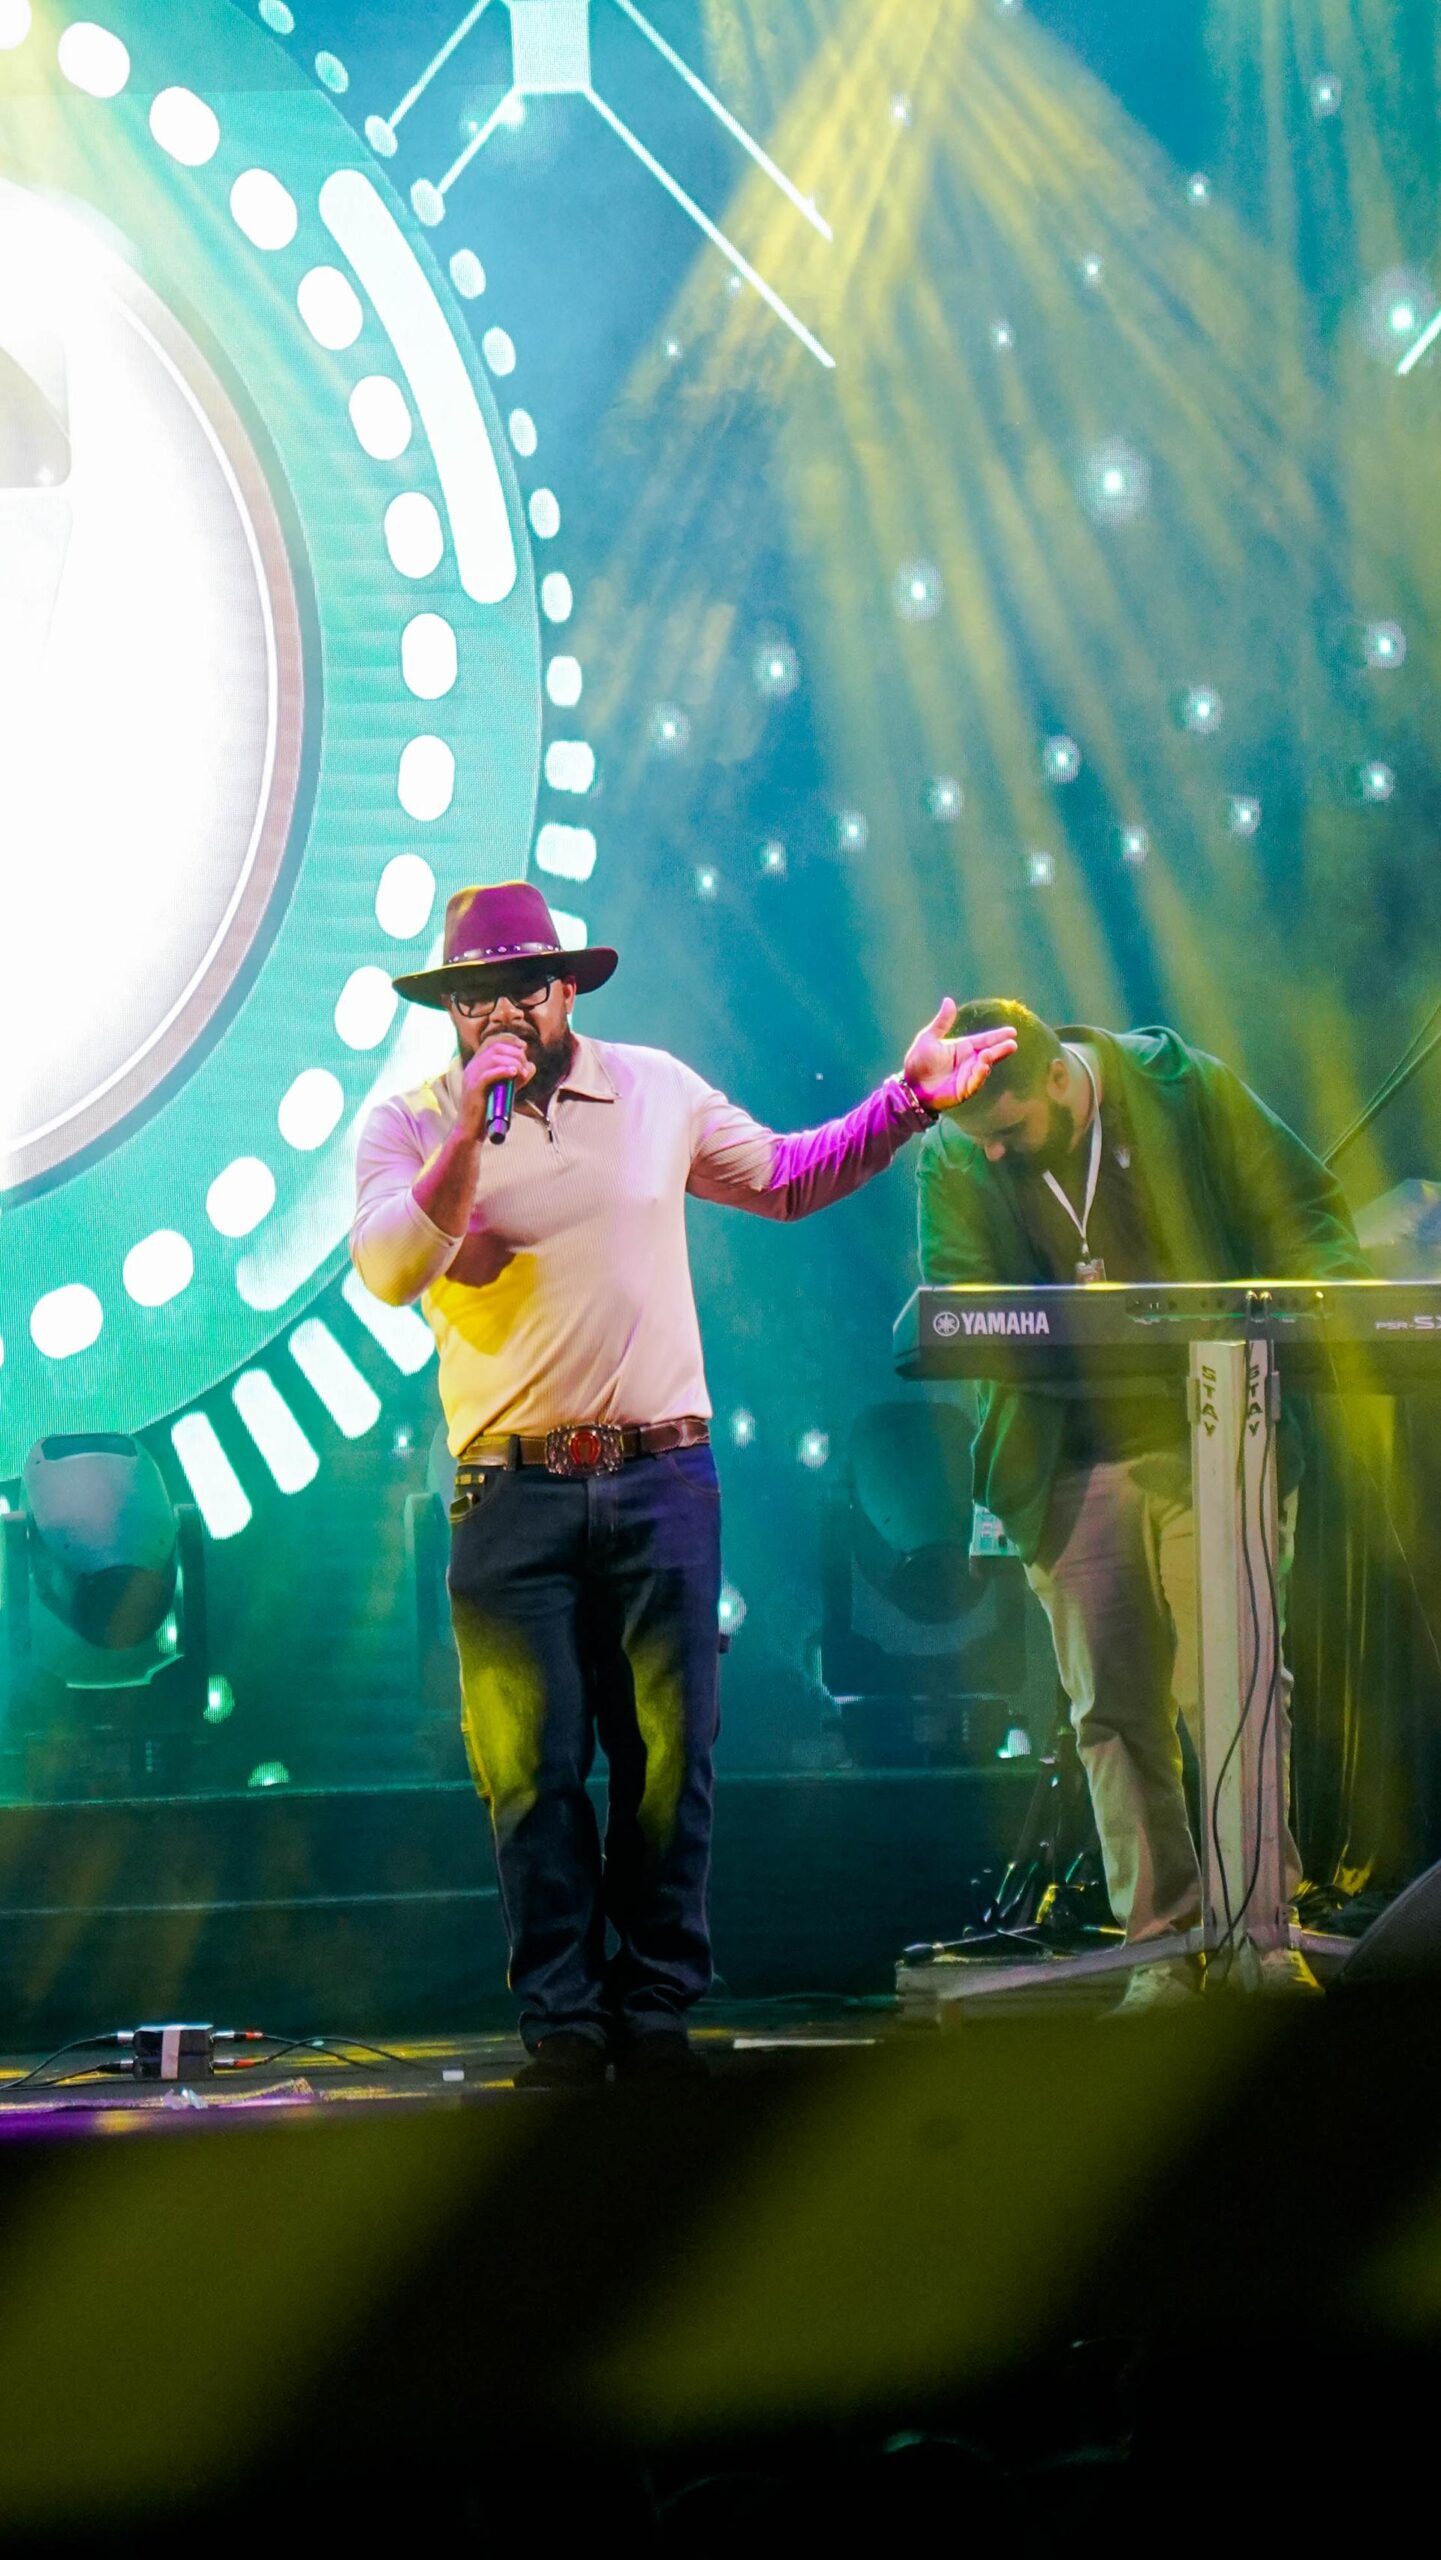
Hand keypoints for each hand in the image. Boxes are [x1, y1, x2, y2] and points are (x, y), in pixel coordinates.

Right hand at [458, 1033, 532, 1136]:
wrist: (472, 1130)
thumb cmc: (489, 1110)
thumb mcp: (506, 1088)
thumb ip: (517, 1076)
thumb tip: (532, 1065)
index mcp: (477, 1063)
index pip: (491, 1041)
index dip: (509, 1039)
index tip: (524, 1046)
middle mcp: (472, 1066)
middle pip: (495, 1047)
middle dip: (515, 1053)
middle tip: (525, 1066)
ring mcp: (471, 1076)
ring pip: (493, 1058)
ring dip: (513, 1062)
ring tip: (522, 1072)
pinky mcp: (473, 1088)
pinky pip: (488, 1074)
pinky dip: (504, 1071)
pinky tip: (515, 1073)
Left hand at [903, 1001, 1017, 1113]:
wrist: (911, 1085)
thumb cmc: (918, 1061)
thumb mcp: (929, 1038)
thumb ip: (942, 1022)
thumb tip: (949, 1000)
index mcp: (963, 1047)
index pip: (984, 1040)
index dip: (998, 1036)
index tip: (1012, 1031)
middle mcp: (969, 1061)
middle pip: (990, 1053)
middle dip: (1001, 1049)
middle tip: (1012, 1043)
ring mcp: (968, 1075)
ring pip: (984, 1067)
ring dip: (989, 1060)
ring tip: (990, 1053)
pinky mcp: (964, 1090)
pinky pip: (975, 1081)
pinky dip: (980, 1074)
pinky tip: (983, 1066)